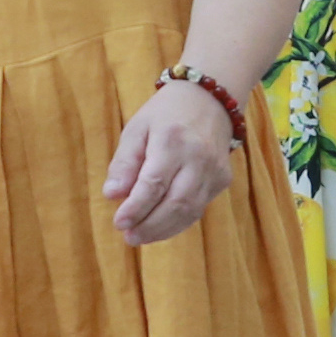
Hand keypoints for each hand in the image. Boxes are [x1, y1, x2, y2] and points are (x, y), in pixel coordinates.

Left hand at [101, 75, 242, 244]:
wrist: (210, 99)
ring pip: (190, 211)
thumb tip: (112, 195)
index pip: (154, 183)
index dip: (136, 208)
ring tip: (141, 236)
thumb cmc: (166, 113)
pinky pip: (200, 208)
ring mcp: (215, 170)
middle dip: (150, 226)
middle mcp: (199, 156)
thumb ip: (124, 162)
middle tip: (129, 237)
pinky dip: (179, 222)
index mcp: (172, 139)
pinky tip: (160, 226)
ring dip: (164, 230)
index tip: (119, 223)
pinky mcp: (223, 179)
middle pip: (175, 203)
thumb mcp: (137, 128)